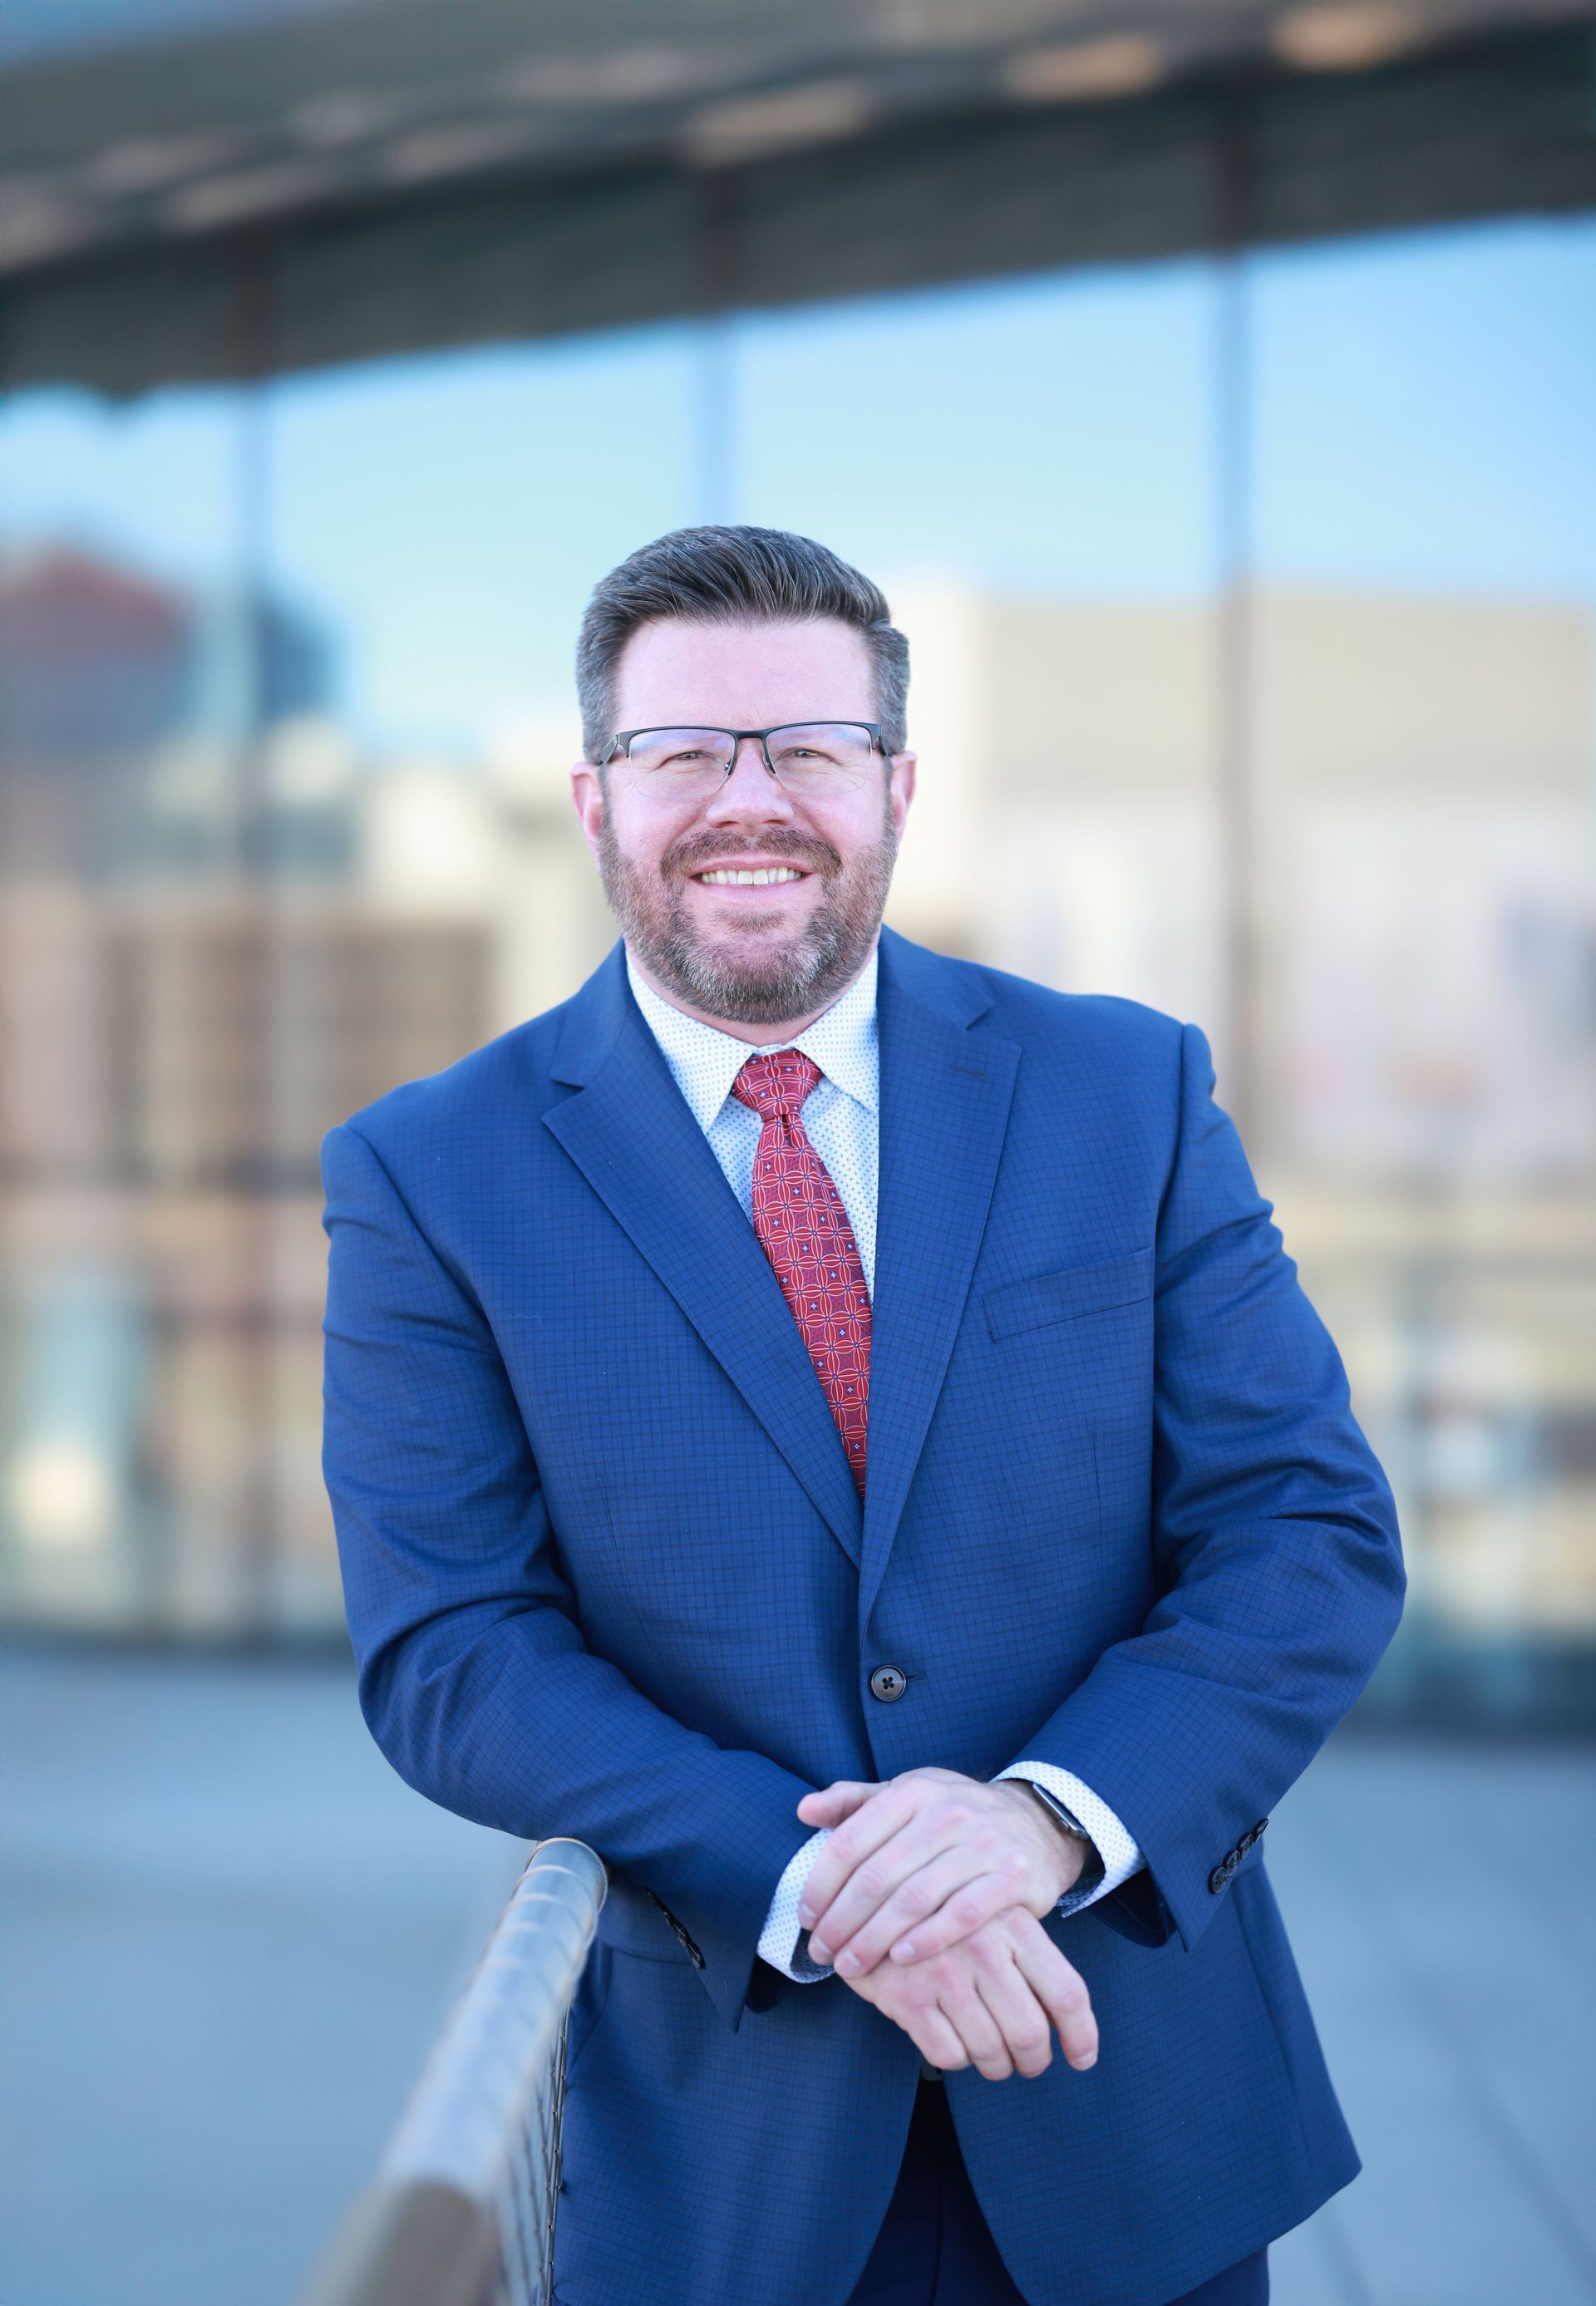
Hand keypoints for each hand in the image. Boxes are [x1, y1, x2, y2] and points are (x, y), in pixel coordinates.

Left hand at [796, 1767, 1088, 1975]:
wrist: (1036, 1822)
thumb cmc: (954, 1815)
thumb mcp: (907, 1796)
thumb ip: (854, 1801)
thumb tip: (804, 1810)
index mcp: (912, 1791)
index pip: (852, 1840)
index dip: (821, 1883)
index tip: (805, 1917)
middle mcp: (947, 1812)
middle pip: (878, 1875)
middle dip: (841, 1921)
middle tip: (821, 1953)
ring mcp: (982, 1844)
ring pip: (914, 1899)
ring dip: (874, 1939)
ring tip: (850, 1966)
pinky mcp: (1012, 1876)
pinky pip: (961, 1915)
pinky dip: (927, 1939)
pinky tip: (900, 1959)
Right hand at [837, 1905, 1097, 2079]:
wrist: (868, 1898)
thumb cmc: (945, 1917)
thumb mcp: (994, 1920)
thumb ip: (1030, 1961)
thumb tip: (1068, 2026)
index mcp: (1014, 1924)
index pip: (1066, 1992)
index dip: (1081, 2035)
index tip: (1082, 2060)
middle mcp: (983, 1946)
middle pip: (1030, 2032)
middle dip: (1032, 2060)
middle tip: (1026, 2063)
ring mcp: (943, 1971)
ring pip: (990, 2051)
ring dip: (995, 2065)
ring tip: (991, 2055)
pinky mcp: (907, 1995)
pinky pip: (949, 2055)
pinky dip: (956, 2058)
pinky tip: (951, 2038)